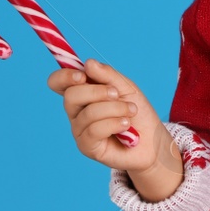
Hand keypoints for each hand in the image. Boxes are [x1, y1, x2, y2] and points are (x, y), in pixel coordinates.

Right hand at [48, 59, 182, 200]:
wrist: (152, 139)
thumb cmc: (137, 112)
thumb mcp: (126, 87)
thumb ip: (107, 75)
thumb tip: (88, 63)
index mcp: (81, 93)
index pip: (57, 82)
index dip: (64, 76)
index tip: (83, 75)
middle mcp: (76, 111)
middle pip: (71, 95)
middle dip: (97, 92)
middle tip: (117, 94)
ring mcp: (79, 130)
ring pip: (88, 113)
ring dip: (115, 108)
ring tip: (131, 111)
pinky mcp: (87, 147)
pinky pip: (94, 130)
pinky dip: (114, 123)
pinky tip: (126, 125)